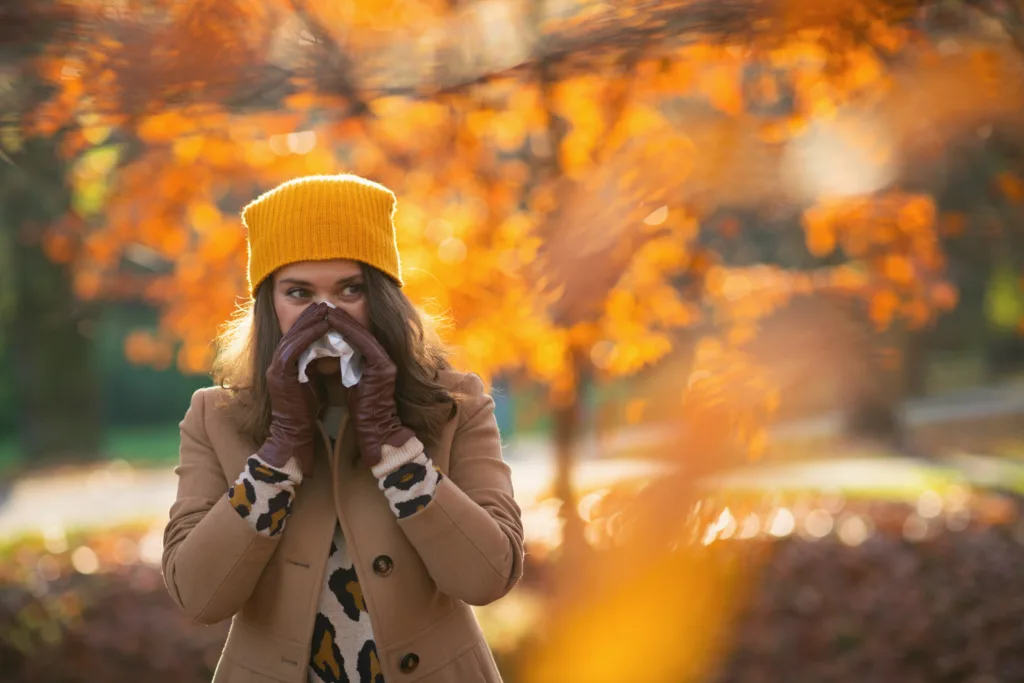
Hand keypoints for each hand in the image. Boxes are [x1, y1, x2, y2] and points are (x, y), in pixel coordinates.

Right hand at [258, 302, 328, 475]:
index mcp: (283, 364)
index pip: (295, 336)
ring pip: (292, 336)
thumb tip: (327, 352)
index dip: (309, 322)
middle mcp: (276, 363)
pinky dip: (309, 335)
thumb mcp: (310, 383)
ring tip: (325, 309)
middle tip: (324, 303)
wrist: (294, 434)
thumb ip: (312, 366)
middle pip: (291, 332)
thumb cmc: (305, 412)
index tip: (324, 310)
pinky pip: (294, 347)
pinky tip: (323, 325)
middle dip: (308, 316)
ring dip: (310, 321)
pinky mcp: (280, 374)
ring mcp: (275, 368)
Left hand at [326, 307, 413, 466]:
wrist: (376, 430)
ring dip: (343, 320)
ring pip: (361, 333)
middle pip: (361, 331)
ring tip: (326, 309)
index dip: (342, 325)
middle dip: (342, 318)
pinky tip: (331, 322)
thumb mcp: (354, 384)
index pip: (358, 338)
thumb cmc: (363, 412)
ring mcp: (385, 361)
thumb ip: (349, 368)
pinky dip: (346, 330)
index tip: (325, 315)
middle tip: (324, 306)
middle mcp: (384, 359)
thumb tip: (332, 354)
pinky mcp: (382, 366)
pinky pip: (362, 342)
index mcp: (378, 363)